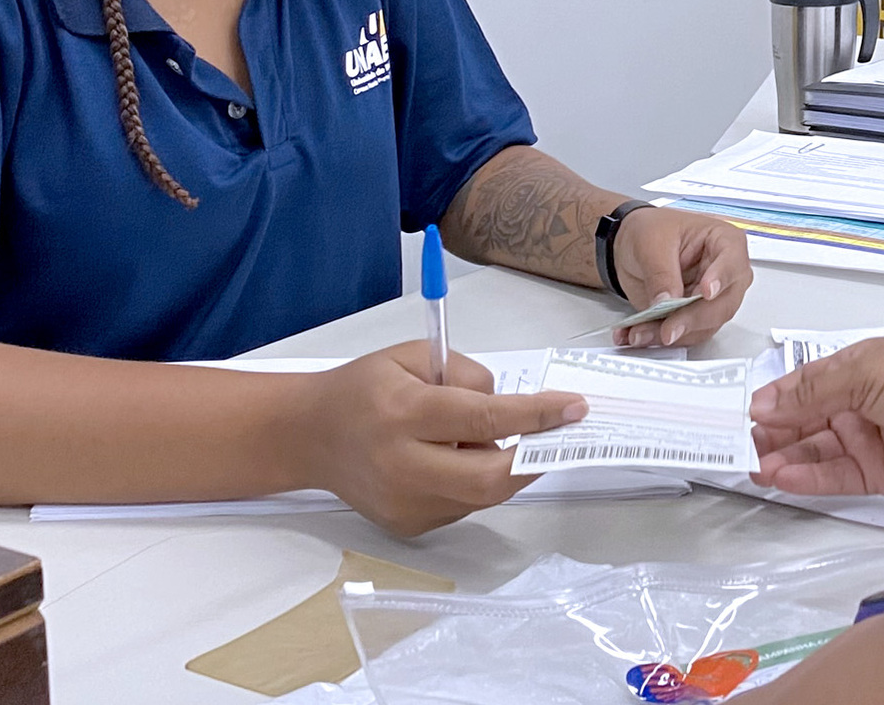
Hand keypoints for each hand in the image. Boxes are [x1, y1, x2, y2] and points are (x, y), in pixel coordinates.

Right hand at [301, 340, 585, 536]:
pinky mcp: (409, 526)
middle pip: (490, 478)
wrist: (310, 436)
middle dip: (533, 456)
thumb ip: (467, 375)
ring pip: (482, 496)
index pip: (483, 419)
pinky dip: (477, 482)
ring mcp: (405, 505)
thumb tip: (510, 407)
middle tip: (554, 432)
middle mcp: (403, 466)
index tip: (574, 408)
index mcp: (403, 415)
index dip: (537, 416)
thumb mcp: (412, 357)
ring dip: (504, 467)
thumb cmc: (362, 389)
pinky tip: (456, 458)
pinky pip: (464, 506)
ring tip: (485, 438)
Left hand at [610, 207, 752, 346]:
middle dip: (693, 320)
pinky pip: (684, 334)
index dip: (722, 278)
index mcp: (723, 241)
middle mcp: (725, 274)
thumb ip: (661, 273)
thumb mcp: (651, 243)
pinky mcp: (694, 316)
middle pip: (723, 304)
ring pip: (704, 326)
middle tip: (669, 329)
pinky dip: (660, 338)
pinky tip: (639, 334)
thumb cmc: (650, 230)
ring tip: (641, 332)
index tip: (705, 293)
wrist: (630, 244)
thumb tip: (668, 302)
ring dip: (672, 334)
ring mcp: (711, 299)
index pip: (733, 261)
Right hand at [748, 338, 883, 496]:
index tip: (738, 415)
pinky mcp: (878, 475)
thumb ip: (812, 390)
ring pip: (814, 452)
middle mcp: (857, 404)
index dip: (771, 400)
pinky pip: (834, 477)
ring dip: (783, 458)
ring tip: (754, 466)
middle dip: (770, 433)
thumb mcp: (868, 372)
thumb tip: (764, 401)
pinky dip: (807, 478)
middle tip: (738, 447)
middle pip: (803, 421)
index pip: (801, 386)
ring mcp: (866, 440)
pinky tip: (782, 477)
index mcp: (854, 369)